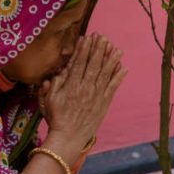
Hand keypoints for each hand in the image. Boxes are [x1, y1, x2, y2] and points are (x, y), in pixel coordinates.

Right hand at [41, 34, 125, 155]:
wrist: (69, 137)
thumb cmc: (57, 118)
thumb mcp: (49, 100)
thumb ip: (53, 84)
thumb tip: (57, 72)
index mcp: (71, 85)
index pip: (79, 63)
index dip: (84, 49)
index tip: (87, 37)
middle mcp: (85, 88)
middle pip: (93, 64)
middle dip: (98, 49)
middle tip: (102, 36)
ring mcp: (96, 95)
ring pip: (105, 73)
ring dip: (111, 59)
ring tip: (116, 48)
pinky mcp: (104, 103)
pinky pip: (113, 87)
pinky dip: (118, 77)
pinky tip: (124, 67)